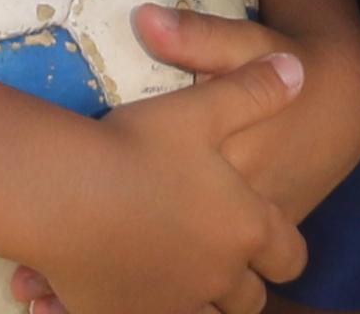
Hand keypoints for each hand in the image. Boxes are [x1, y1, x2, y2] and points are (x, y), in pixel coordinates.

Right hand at [4, 22, 309, 313]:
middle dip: (241, 283)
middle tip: (216, 257)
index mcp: (244, 228)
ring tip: (177, 275)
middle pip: (249, 299)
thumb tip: (297, 69)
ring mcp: (174, 305)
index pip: (289, 255)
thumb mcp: (200, 108)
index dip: (283, 249)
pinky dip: (149, 308)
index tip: (270, 242)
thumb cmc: (135, 148)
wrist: (62, 193)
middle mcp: (218, 277)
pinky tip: (131, 290)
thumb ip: (252, 90)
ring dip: (200, 302)